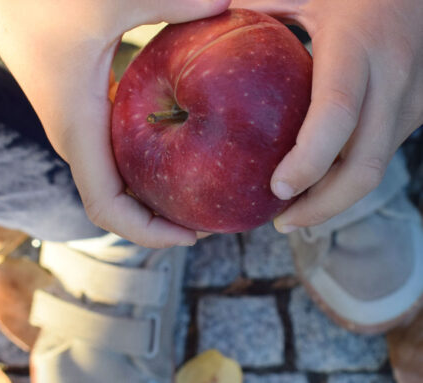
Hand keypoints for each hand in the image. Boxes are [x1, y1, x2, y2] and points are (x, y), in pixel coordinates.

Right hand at [0, 0, 229, 246]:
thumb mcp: (106, 0)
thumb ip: (170, 2)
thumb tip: (226, 6)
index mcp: (80, 132)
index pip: (109, 209)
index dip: (149, 232)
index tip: (192, 236)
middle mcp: (79, 139)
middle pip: (119, 203)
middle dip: (161, 217)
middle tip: (210, 214)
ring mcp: (82, 125)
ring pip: (119, 178)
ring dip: (155, 192)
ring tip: (203, 188)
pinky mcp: (87, 108)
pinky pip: (119, 151)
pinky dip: (148, 160)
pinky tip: (182, 141)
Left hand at [232, 0, 422, 232]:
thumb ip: (263, 7)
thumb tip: (209, 26)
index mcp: (356, 46)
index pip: (336, 114)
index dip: (309, 160)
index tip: (277, 190)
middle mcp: (392, 79)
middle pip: (364, 166)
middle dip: (322, 206)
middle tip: (280, 223)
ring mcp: (413, 101)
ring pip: (374, 170)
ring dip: (334, 200)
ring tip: (293, 214)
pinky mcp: (417, 113)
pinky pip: (379, 157)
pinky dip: (346, 179)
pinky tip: (317, 185)